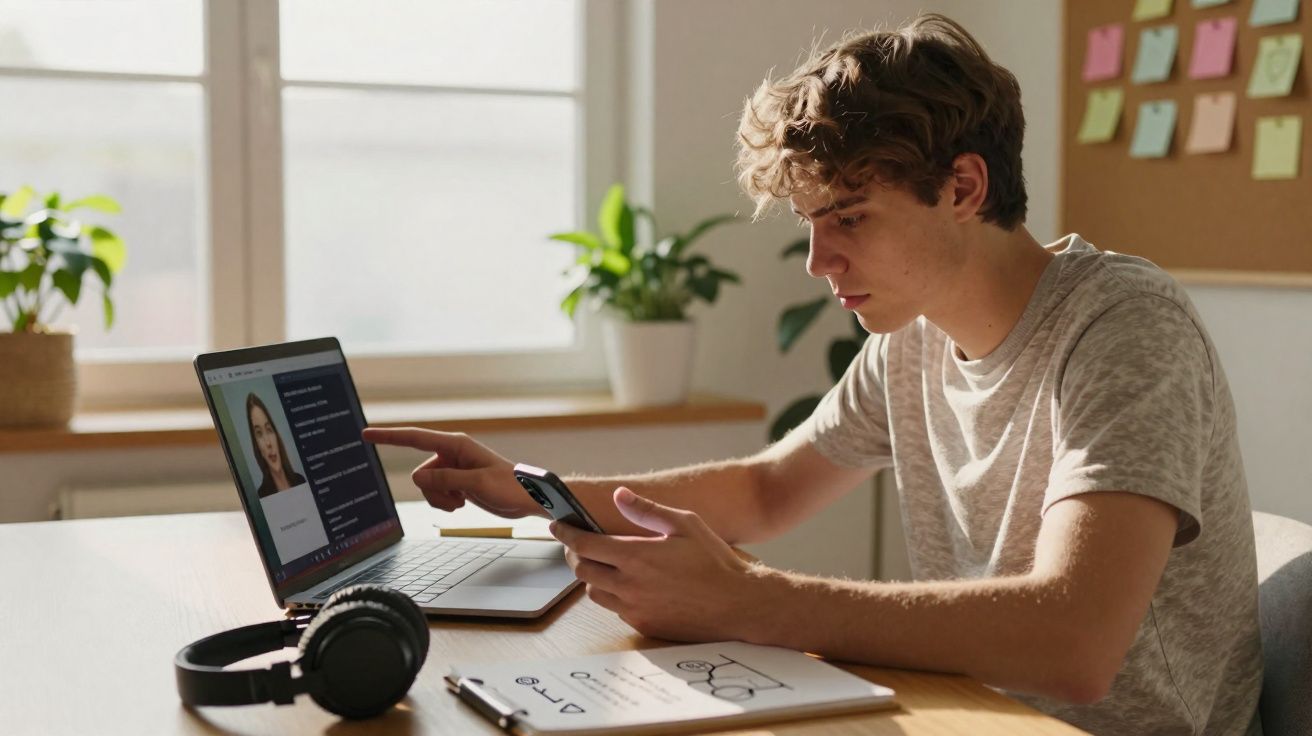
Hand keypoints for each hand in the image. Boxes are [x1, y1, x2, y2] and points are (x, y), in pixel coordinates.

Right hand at [362, 427, 542, 517]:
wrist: (527, 499)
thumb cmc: (511, 486)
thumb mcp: (478, 482)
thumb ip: (447, 479)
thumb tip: (418, 477)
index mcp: (456, 445)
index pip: (415, 438)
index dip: (389, 437)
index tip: (366, 434)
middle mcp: (451, 454)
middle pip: (420, 474)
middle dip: (434, 491)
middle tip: (459, 497)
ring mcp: (453, 469)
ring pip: (426, 487)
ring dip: (440, 499)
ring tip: (463, 500)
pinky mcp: (456, 483)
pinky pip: (436, 494)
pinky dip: (445, 502)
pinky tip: (464, 502)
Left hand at [551, 486, 769, 641]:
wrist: (738, 604)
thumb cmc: (714, 560)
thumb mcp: (684, 524)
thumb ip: (647, 509)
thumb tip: (618, 495)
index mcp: (636, 556)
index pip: (584, 544)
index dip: (566, 533)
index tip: (558, 525)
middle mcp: (629, 585)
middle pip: (582, 570)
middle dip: (574, 555)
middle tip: (579, 544)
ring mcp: (635, 608)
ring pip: (594, 593)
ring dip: (592, 577)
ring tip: (604, 564)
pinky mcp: (643, 625)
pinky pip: (616, 609)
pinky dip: (614, 595)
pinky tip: (629, 585)